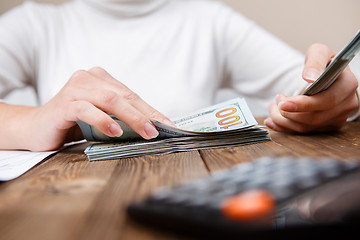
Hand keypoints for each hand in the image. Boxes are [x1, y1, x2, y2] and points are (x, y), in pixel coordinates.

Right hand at [26, 67, 172, 150]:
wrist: (35, 128)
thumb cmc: (72, 124)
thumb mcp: (101, 117)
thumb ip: (120, 117)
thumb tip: (152, 127)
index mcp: (100, 79)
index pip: (131, 95)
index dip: (151, 110)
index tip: (168, 124)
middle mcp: (88, 78)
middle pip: (124, 96)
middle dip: (146, 114)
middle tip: (159, 131)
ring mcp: (75, 88)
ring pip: (110, 100)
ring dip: (131, 118)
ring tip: (145, 133)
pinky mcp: (64, 103)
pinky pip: (87, 109)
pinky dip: (103, 120)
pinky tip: (115, 132)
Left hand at [264, 43, 358, 132]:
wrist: (326, 74)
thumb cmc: (323, 62)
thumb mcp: (319, 52)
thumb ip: (315, 61)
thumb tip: (310, 77)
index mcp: (348, 84)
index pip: (327, 101)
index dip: (304, 105)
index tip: (284, 103)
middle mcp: (347, 104)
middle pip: (315, 118)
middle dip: (289, 113)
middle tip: (276, 101)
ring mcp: (338, 117)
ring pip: (307, 127)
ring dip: (284, 120)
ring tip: (274, 106)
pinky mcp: (328, 125)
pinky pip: (304, 131)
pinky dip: (285, 127)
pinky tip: (272, 121)